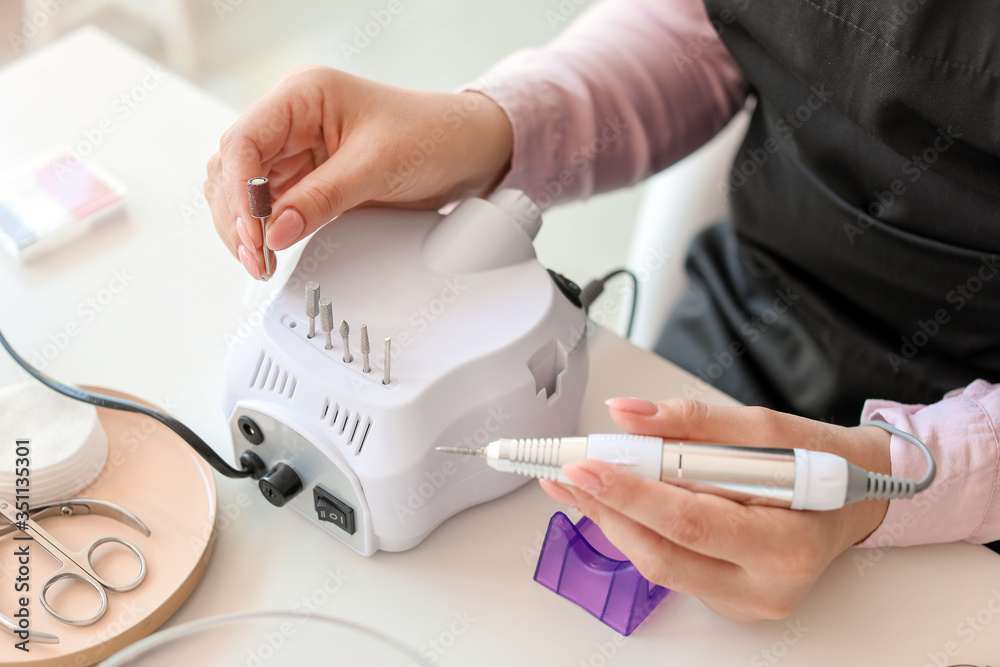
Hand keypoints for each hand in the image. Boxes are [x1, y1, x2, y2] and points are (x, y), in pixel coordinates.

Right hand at [205, 65, 512, 278]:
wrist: (466, 149)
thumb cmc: (431, 136)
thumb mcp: (376, 167)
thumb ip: (322, 199)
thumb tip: (276, 233)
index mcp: (302, 95)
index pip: (244, 141)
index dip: (239, 191)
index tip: (255, 234)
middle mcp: (292, 118)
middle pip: (233, 168)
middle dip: (238, 216)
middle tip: (257, 258)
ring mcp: (297, 148)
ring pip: (243, 189)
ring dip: (245, 227)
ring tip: (261, 261)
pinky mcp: (308, 176)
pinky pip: (270, 204)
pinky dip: (266, 229)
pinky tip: (272, 250)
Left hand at [539, 397, 890, 621]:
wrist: (864, 497)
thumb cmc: (828, 463)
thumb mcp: (772, 427)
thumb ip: (697, 421)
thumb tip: (629, 414)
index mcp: (789, 544)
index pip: (692, 521)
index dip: (632, 493)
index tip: (586, 464)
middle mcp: (768, 586)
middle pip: (664, 553)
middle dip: (606, 508)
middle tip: (566, 471)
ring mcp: (748, 601)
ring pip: (659, 566)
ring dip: (614, 520)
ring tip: (581, 482)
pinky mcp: (733, 601)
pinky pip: (672, 569)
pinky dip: (639, 533)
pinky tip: (618, 504)